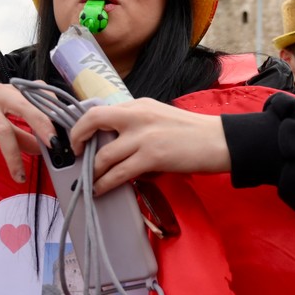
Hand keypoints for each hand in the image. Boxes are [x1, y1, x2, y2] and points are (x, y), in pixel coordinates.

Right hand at [0, 77, 55, 186]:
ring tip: (19, 178)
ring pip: (3, 131)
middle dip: (44, 129)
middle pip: (28, 109)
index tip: (68, 140)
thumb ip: (20, 132)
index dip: (55, 120)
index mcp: (11, 92)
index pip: (40, 102)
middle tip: (56, 150)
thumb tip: (43, 149)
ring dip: (14, 157)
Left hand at [67, 98, 229, 193]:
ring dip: (91, 172)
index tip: (79, 139)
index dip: (83, 125)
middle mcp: (137, 115)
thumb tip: (117, 146)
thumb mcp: (160, 118)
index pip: (101, 109)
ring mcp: (143, 136)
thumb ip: (138, 126)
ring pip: (103, 155)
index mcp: (139, 104)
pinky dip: (104, 184)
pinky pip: (118, 173)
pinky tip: (100, 190)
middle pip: (93, 121)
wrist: (220, 141)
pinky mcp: (151, 156)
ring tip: (88, 183)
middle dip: (76, 140)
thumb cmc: (194, 134)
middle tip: (74, 156)